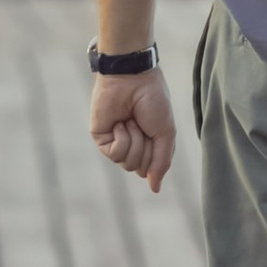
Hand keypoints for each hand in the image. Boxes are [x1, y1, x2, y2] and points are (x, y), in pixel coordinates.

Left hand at [92, 67, 175, 194]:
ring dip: (135, 141)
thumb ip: (161, 162)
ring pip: (127, 164)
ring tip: (131, 121)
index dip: (157, 153)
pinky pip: (115, 154)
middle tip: (143, 124)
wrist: (133, 78)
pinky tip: (120, 123)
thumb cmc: (153, 100)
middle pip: (139, 169)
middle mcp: (131, 146)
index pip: (152, 168)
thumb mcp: (166, 133)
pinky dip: (122, 138)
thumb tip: (155, 188)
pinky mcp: (101, 139)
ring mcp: (115, 143)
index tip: (157, 131)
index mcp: (147, 144)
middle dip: (146, 147)